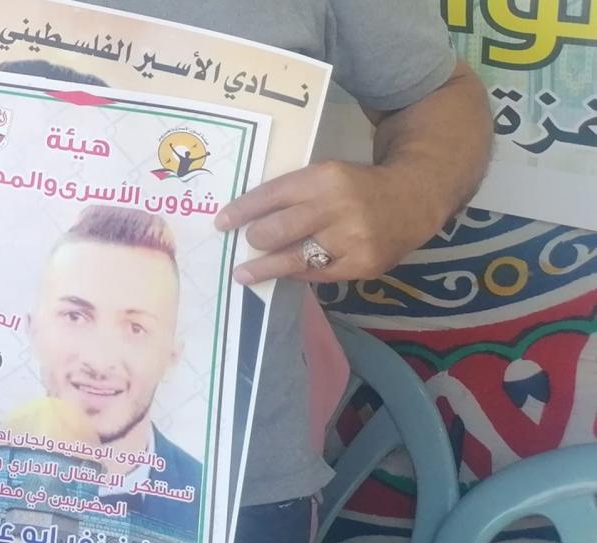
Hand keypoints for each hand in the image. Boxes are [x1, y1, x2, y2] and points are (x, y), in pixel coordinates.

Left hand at [216, 161, 448, 283]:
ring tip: (244, 274)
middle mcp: (337, 207)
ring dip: (264, 267)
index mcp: (324, 177)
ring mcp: (351, 240)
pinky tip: (283, 274)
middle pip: (278, 230)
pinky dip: (297, 274)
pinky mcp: (362, 265)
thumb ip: (295, 193)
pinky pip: (317, 274)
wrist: (414, 198)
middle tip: (247, 242)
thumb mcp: (328, 174)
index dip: (242, 211)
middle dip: (255, 238)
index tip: (221, 222)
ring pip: (294, 259)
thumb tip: (249, 218)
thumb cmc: (358, 185)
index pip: (271, 195)